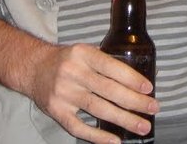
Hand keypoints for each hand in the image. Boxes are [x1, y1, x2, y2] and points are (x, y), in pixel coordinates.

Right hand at [28, 42, 157, 142]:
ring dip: (124, 119)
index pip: (112, 67)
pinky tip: (115, 140)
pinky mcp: (57, 112)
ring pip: (99, 109)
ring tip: (142, 126)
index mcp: (83, 54)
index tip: (149, 89)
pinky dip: (98, 136)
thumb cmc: (67, 59)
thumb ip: (105, 60)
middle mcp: (73, 73)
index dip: (132, 79)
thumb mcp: (84, 51)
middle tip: (153, 108)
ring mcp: (64, 94)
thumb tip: (136, 76)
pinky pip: (79, 127)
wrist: (33, 68)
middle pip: (109, 90)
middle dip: (134, 101)